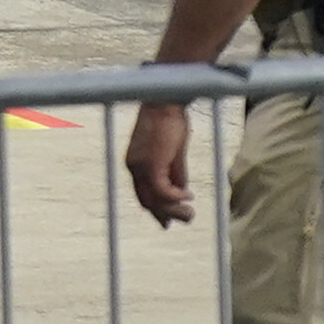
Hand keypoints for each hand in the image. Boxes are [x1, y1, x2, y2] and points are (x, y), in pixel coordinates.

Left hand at [124, 100, 192, 226]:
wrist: (166, 102)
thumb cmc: (171, 122)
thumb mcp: (174, 154)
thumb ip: (175, 174)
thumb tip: (183, 193)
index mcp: (135, 163)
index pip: (143, 193)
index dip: (157, 209)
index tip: (169, 221)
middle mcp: (133, 167)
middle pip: (147, 201)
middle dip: (166, 215)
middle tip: (187, 218)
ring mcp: (140, 166)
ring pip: (155, 201)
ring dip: (174, 211)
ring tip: (190, 213)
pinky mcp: (151, 164)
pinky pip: (163, 191)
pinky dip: (176, 197)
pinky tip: (189, 195)